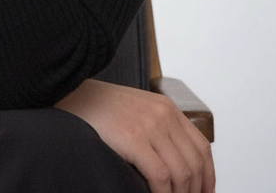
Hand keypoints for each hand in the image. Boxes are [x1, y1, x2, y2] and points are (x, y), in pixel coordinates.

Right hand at [56, 79, 214, 192]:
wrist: (67, 93)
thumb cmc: (95, 107)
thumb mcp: (134, 110)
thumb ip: (156, 127)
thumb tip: (172, 162)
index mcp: (166, 108)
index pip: (201, 147)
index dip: (208, 176)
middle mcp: (163, 115)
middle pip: (194, 163)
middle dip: (195, 190)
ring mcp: (150, 126)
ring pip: (181, 173)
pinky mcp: (134, 139)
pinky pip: (160, 176)